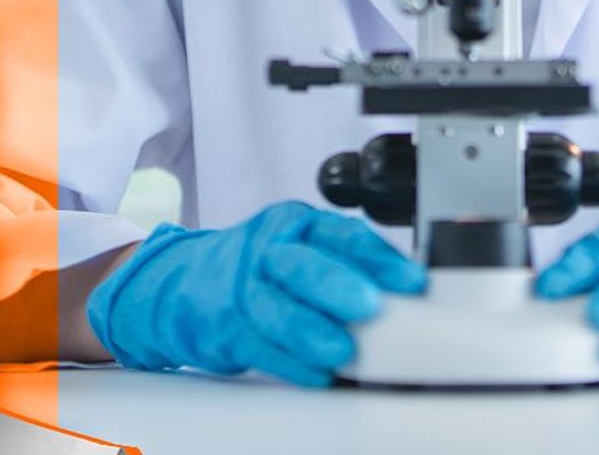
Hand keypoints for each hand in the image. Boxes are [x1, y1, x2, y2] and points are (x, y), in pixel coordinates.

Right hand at [85, 200, 426, 386]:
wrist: (186, 283)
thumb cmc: (260, 269)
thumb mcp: (302, 249)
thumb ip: (348, 266)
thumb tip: (409, 297)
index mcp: (296, 225)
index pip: (341, 235)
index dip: (378, 259)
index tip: (412, 282)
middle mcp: (267, 250)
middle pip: (298, 263)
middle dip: (334, 285)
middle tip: (367, 306)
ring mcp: (240, 287)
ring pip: (273, 308)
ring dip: (310, 331)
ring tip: (341, 352)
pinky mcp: (224, 325)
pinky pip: (257, 345)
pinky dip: (289, 363)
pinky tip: (315, 374)